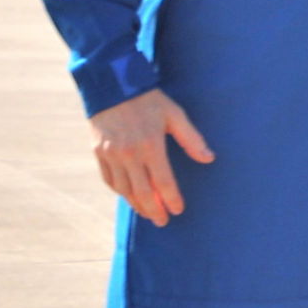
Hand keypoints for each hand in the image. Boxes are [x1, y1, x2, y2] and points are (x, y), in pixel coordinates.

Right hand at [90, 87, 214, 225]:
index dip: (172, 199)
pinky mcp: (98, 152)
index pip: (163, 182)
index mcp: (150, 145)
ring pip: (123, 189)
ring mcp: (111, 154)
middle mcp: (129, 154)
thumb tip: (209, 158)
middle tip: (162, 221)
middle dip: (154, 210)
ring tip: (148, 213)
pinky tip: (129, 196)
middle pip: (142, 192)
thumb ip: (192, 138)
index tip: (178, 210)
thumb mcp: (174, 115)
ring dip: (136, 204)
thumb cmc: (149, 100)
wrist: (113, 85)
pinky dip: (119, 191)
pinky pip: (109, 179)